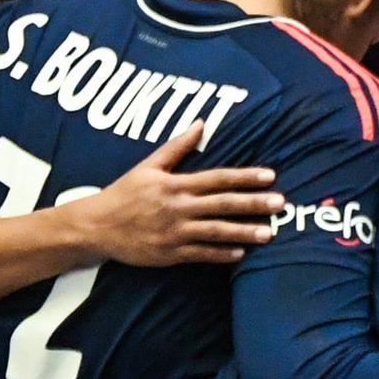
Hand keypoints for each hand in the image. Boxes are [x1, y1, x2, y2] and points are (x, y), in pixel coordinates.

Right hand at [69, 123, 282, 266]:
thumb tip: (201, 123)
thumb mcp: (149, 165)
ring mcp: (174, 233)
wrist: (96, 226)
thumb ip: (177, 146)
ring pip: (216, 232)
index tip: (270, 176)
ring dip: (244, 232)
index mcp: (175, 184)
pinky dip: (220, 255)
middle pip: (223, 204)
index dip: (245, 177)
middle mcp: (178, 208)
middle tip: (281, 204)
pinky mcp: (169, 254)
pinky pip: (200, 255)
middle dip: (254, 204)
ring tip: (269, 233)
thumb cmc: (125, 192)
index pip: (218, 178)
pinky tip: (240, 254)